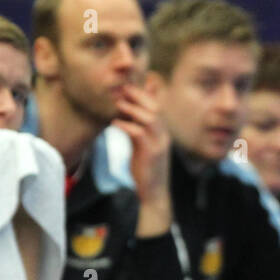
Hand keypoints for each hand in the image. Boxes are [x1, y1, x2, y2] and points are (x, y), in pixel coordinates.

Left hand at [114, 84, 171, 234]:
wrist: (154, 193)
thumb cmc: (146, 168)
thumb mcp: (143, 144)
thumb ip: (138, 127)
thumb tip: (129, 112)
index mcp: (162, 132)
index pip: (156, 106)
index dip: (144, 94)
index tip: (128, 86)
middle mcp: (164, 135)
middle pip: (155, 108)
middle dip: (139, 96)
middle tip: (123, 89)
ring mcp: (160, 144)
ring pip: (150, 118)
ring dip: (133, 109)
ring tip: (118, 104)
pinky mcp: (152, 154)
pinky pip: (140, 134)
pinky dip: (127, 126)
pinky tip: (115, 124)